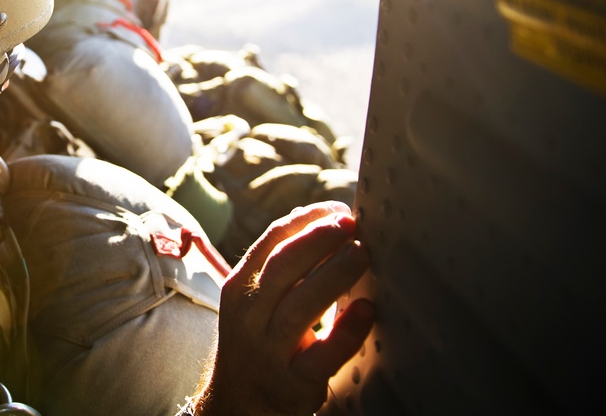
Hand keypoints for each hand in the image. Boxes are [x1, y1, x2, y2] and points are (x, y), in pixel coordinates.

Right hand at [192, 201, 373, 415]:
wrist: (239, 402)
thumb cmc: (259, 338)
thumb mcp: (255, 298)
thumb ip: (282, 262)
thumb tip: (322, 217)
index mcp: (240, 286)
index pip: (271, 241)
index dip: (307, 220)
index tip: (337, 209)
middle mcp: (248, 316)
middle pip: (283, 267)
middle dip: (319, 239)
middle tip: (352, 224)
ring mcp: (268, 350)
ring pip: (300, 306)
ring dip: (333, 275)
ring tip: (362, 253)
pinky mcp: (292, 383)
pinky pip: (321, 355)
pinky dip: (345, 331)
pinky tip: (366, 310)